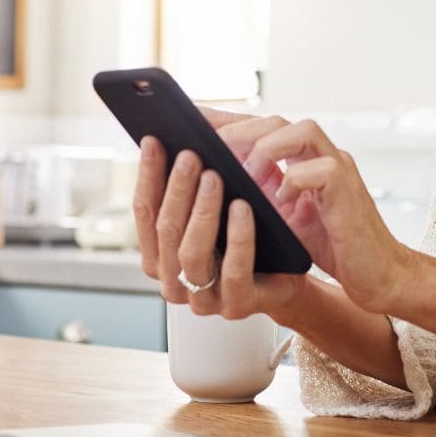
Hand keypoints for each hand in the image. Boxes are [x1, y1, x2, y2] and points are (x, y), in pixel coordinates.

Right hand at [132, 137, 308, 320]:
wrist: (291, 274)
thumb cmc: (250, 232)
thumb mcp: (218, 204)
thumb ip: (193, 177)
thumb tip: (178, 130)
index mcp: (160, 255)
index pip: (144, 212)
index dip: (148, 175)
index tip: (153, 140)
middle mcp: (174, 280)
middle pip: (166, 230)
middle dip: (176, 189)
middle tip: (191, 155)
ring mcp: (203, 299)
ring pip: (191, 253)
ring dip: (201, 211)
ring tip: (214, 177)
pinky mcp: (236, 306)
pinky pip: (234, 271)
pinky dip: (238, 236)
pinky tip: (242, 207)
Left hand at [218, 116, 415, 314]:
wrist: (375, 274)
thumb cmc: (331, 245)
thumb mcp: (283, 216)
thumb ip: (260, 193)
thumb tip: (213, 183)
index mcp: (303, 158)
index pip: (261, 126)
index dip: (227, 120)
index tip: (190, 121)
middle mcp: (322, 155)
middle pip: (278, 120)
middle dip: (239, 130)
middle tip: (209, 148)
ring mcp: (339, 168)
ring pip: (302, 131)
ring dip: (266, 149)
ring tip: (244, 174)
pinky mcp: (349, 190)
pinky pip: (322, 170)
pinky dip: (295, 181)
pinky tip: (280, 201)